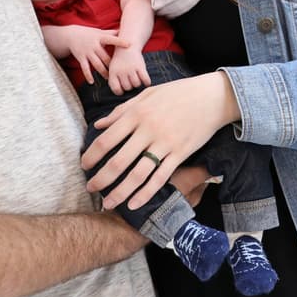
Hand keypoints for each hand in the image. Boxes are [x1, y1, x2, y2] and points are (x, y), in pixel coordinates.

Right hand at [65, 27, 127, 84]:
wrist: (71, 35)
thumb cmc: (89, 34)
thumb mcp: (100, 32)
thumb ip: (112, 33)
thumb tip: (125, 30)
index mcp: (100, 38)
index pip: (111, 39)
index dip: (120, 42)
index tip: (129, 44)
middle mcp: (94, 45)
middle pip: (105, 57)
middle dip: (112, 65)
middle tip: (121, 73)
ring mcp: (87, 52)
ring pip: (97, 64)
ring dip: (103, 72)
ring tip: (109, 79)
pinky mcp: (81, 58)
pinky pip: (85, 68)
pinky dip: (88, 75)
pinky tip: (91, 82)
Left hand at [82, 72, 240, 211]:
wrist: (212, 96)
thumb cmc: (178, 92)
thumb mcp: (147, 94)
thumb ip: (121, 111)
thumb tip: (99, 125)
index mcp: (137, 113)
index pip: (107, 139)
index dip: (92, 155)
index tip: (84, 166)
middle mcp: (148, 129)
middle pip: (118, 161)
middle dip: (101, 179)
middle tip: (90, 189)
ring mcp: (165, 143)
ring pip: (137, 174)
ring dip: (120, 192)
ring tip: (108, 203)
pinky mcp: (180, 154)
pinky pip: (160, 178)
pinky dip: (145, 194)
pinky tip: (134, 204)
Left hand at [107, 47, 151, 95]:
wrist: (128, 45)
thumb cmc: (120, 61)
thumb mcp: (113, 69)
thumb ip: (114, 81)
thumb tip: (120, 94)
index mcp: (113, 72)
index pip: (116, 89)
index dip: (120, 91)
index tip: (122, 89)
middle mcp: (121, 71)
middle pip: (128, 87)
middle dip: (130, 86)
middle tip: (130, 81)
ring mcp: (131, 68)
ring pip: (136, 84)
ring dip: (138, 83)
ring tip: (137, 79)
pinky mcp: (140, 66)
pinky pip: (145, 79)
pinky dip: (147, 82)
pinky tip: (146, 81)